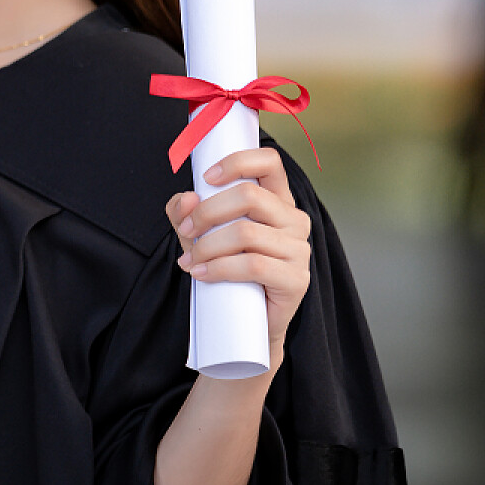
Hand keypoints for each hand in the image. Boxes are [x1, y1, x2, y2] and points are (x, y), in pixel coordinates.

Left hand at [165, 147, 312, 363]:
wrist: (246, 322)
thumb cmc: (227, 269)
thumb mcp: (200, 235)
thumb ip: (186, 212)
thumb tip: (186, 198)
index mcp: (276, 200)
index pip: (269, 162)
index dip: (237, 162)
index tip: (206, 177)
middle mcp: (293, 219)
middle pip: (249, 195)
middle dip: (206, 212)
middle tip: (186, 230)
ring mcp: (299, 249)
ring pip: (245, 232)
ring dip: (207, 246)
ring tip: (191, 260)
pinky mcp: (296, 279)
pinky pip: (253, 264)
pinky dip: (219, 268)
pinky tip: (201, 274)